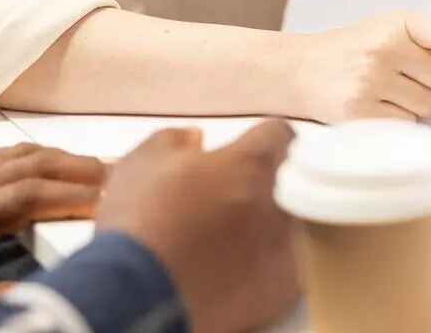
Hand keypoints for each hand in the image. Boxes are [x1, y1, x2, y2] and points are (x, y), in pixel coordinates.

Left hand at [0, 144, 106, 332]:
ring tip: (103, 168)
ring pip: (22, 155)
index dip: (71, 196)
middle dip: (81, 170)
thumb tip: (49, 291)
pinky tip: (58, 161)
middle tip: (122, 177)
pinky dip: (40, 154)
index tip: (108, 203)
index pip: (27, 195)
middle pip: (32, 166)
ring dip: (65, 159)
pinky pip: (5, 156)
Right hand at [97, 122, 298, 332]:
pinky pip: (289, 267)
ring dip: (271, 223)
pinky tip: (242, 270)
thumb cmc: (138, 223)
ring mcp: (286, 249)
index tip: (243, 152)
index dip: (259, 140)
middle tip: (236, 195)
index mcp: (251, 163)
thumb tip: (195, 137)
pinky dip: (270, 265)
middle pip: (291, 179)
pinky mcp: (283, 289)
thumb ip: (173, 140)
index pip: (279, 134)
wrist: (135, 297)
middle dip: (269, 182)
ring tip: (237, 236)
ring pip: (294, 223)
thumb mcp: (141, 164)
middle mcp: (280, 202)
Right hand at [292, 12, 430, 121]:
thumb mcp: (392, 28)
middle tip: (418, 81)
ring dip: (420, 105)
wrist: (300, 69)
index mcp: (401, 22)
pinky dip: (401, 120)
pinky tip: (380, 105)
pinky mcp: (362, 112)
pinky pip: (409, 124)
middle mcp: (388, 47)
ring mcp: (374, 80)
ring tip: (392, 91)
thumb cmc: (355, 49)